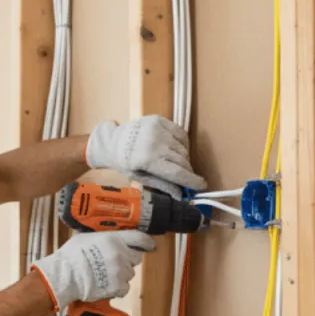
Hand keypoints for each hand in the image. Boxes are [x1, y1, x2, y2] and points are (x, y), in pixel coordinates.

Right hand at [31, 231, 155, 310]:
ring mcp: (121, 271)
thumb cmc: (71, 256)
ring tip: (105, 274)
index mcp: (114, 239)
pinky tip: (106, 285)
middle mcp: (121, 254)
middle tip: (116, 262)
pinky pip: (124, 287)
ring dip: (121, 274)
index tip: (150, 245)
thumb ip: (102, 237)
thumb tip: (106, 236)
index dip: (147, 242)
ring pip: (130, 273)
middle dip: (129, 260)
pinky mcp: (118, 287)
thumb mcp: (86, 237)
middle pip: (136, 258)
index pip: (140, 238)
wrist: (66, 276)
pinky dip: (117, 288)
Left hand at [85, 116, 206, 195]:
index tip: (202, 186)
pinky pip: (181, 134)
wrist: (113, 142)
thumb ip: (162, 185)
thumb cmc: (125, 163)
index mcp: (148, 160)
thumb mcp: (140, 178)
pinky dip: (182, 144)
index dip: (192, 181)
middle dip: (187, 171)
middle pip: (182, 161)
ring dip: (184, 158)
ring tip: (176, 162)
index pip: (178, 173)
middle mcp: (155, 142)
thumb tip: (182, 196)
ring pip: (184, 148)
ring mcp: (158, 129)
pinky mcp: (160, 119)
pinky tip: (175, 149)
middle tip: (186, 177)